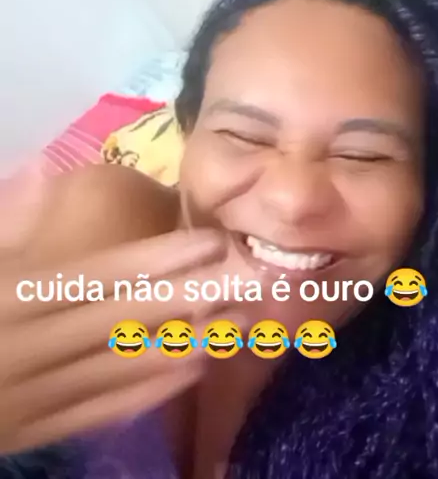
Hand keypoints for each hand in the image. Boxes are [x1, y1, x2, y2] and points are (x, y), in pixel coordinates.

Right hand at [0, 171, 232, 453]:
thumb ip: (2, 222)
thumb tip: (36, 168)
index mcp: (7, 297)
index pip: (95, 274)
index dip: (155, 258)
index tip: (209, 241)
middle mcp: (26, 347)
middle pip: (121, 321)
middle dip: (189, 299)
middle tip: (250, 279)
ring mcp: (29, 397)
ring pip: (119, 369)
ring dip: (181, 346)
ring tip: (238, 323)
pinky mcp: (29, 432)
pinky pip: (95, 413)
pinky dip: (144, 393)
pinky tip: (187, 375)